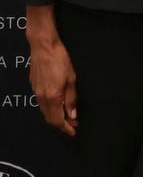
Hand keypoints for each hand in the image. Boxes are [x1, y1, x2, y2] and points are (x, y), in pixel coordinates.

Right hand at [27, 5, 77, 136]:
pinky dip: (49, 108)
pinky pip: (41, 103)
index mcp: (52, 97)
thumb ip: (71, 99)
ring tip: (66, 114)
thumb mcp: (71, 79)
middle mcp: (42, 98)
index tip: (74, 130)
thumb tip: (72, 114)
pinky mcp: (34, 86)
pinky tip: (56, 103)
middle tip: (72, 123)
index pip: (58, 120)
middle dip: (61, 123)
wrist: (43, 46)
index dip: (66, 127)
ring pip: (44, 111)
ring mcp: (36, 92)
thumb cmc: (60, 59)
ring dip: (55, 116)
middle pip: (50, 118)